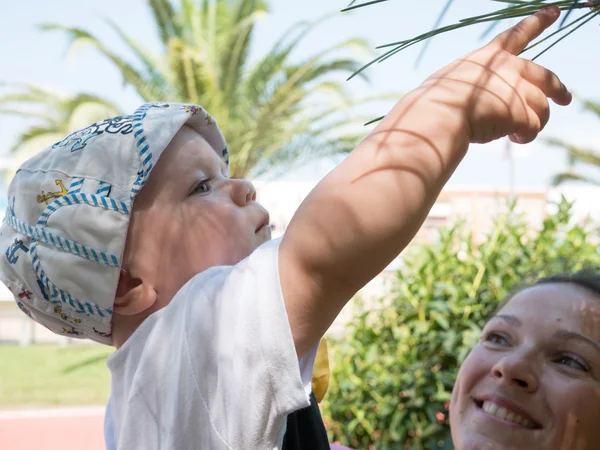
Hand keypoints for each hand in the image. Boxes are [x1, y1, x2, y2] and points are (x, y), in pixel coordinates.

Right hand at [419, 6, 571, 144]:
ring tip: (518, 135)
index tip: (555, 11)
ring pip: (542, 108)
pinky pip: (532, 128)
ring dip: (534, 123)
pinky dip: (525, 137)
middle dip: (559, 89)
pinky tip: (514, 139)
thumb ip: (473, 83)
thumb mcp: (452, 80)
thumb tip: (479, 101)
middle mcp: (509, 69)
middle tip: (565, 99)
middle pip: (546, 77)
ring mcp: (517, 90)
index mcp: (489, 57)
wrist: (439, 116)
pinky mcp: (520, 113)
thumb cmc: (435, 102)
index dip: (538, 21)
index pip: (518, 34)